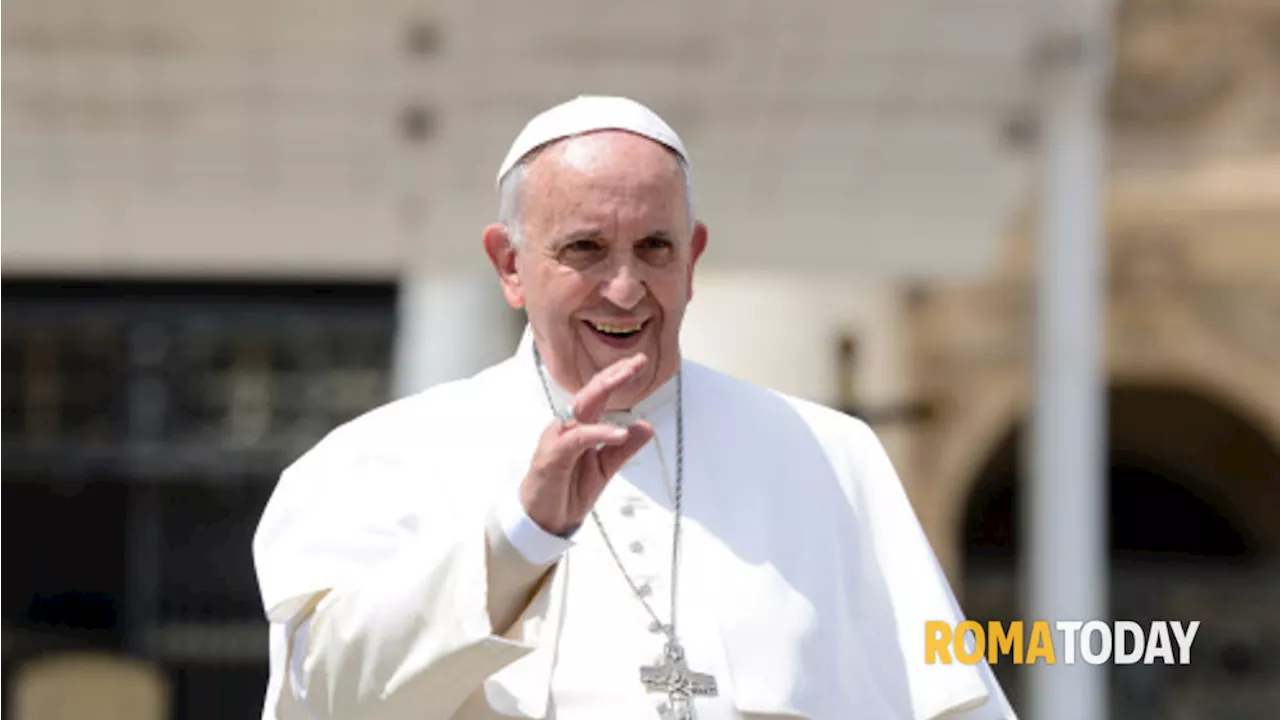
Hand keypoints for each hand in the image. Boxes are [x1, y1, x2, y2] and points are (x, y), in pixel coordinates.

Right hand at [520, 354, 655, 536]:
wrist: (544, 520)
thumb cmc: (567, 490)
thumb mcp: (604, 468)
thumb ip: (624, 448)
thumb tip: (646, 426)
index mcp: (579, 426)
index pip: (598, 394)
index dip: (617, 376)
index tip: (639, 362)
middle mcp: (567, 427)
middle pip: (590, 393)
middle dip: (613, 374)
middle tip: (636, 362)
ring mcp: (557, 439)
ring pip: (581, 408)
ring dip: (604, 390)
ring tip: (627, 378)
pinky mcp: (552, 456)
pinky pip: (576, 439)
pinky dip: (597, 432)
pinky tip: (619, 433)